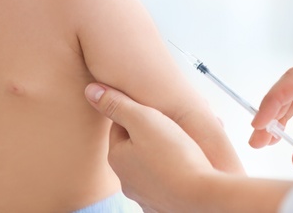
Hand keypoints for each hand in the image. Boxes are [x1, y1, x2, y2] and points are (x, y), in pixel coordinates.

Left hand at [85, 84, 214, 211]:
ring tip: (186, 144)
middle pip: (137, 146)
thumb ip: (117, 104)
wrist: (201, 198)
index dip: (137, 114)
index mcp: (119, 158)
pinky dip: (176, 171)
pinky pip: (167, 181)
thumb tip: (91, 91)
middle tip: (175, 124)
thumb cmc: (174, 157)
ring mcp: (147, 195)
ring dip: (165, 152)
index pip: (120, 126)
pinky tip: (190, 165)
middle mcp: (128, 180)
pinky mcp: (165, 204)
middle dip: (153, 133)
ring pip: (152, 164)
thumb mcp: (144, 119)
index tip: (154, 109)